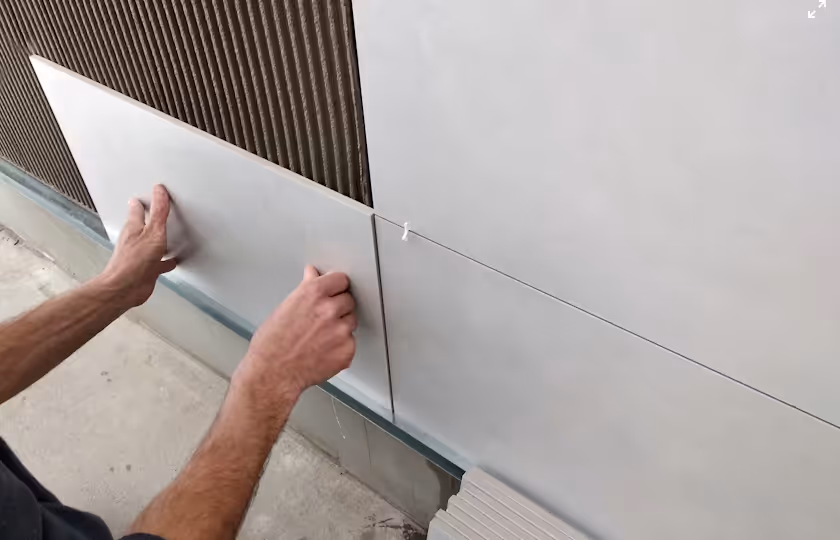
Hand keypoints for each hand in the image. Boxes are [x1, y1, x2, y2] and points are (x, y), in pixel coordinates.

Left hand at [96, 184, 176, 307]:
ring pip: (152, 243)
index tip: (153, 194)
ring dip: (158, 239)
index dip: (145, 201)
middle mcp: (135, 240)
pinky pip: (159, 262)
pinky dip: (165, 260)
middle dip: (150, 218)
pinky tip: (170, 261)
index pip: (138, 209)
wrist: (125, 288)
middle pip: (143, 225)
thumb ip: (159, 212)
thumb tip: (159, 191)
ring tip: (167, 233)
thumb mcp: (153, 232)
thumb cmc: (134, 262)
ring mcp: (141, 255)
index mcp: (134, 228)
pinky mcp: (147, 269)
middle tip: (156, 209)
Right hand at [234, 266, 357, 404]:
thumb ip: (305, 289)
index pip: (340, 279)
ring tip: (319, 337)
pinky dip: (341, 347)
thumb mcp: (285, 307)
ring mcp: (340, 330)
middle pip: (348, 299)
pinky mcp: (347, 350)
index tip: (335, 290)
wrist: (273, 373)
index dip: (336, 286)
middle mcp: (329, 309)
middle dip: (338, 307)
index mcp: (313, 294)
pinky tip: (323, 350)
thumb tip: (313, 274)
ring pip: (351, 321)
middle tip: (322, 319)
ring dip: (340, 327)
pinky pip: (350, 342)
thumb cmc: (271, 345)